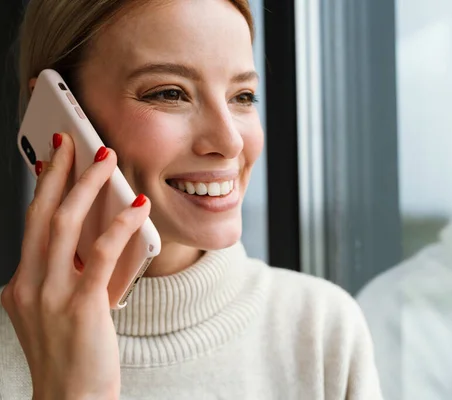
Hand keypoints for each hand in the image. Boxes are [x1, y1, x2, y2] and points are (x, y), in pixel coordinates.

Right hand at [1, 133, 150, 399]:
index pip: (33, 224)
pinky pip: (100, 254)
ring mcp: (50, 295)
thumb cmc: (72, 355)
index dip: (43, 188)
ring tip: (105, 160)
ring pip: (65, 226)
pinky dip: (118, 225)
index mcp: (21, 284)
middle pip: (42, 215)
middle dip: (57, 173)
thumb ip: (70, 275)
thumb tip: (98, 236)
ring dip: (86, 187)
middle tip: (72, 140)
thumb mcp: (59, 310)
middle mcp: (28, 285)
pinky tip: (136, 206)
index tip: (53, 159)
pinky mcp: (80, 306)